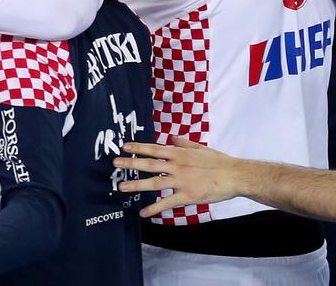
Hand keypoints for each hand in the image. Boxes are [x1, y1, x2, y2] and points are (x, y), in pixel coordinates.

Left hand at [114, 137, 242, 217]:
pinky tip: (143, 212)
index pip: (154, 148)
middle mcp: (177, 166)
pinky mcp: (188, 196)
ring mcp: (182, 182)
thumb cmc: (219, 161)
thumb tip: (171, 137)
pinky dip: (154, 208)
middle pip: (149, 164)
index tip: (124, 146)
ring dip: (136, 185)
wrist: (236, 176)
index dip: (138, 147)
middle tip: (115, 163)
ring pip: (155, 183)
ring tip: (121, 187)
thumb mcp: (199, 147)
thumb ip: (183, 143)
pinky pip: (168, 203)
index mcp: (179, 153)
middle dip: (130, 163)